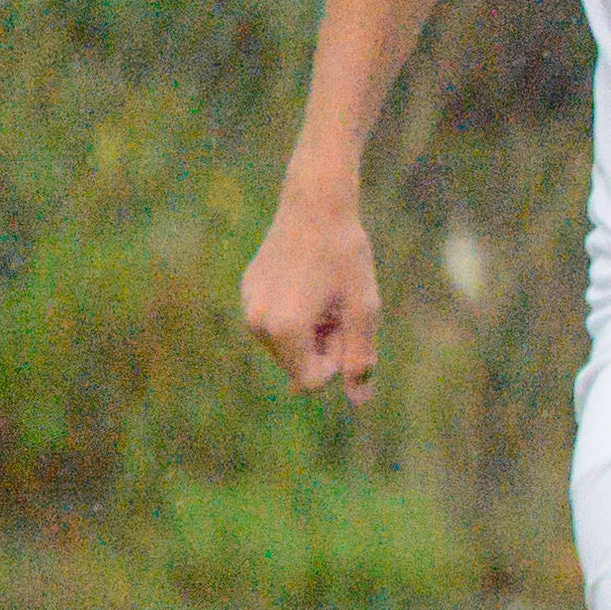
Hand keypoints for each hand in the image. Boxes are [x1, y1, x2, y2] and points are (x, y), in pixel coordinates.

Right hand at [241, 203, 384, 398]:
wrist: (314, 207)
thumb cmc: (346, 257)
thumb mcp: (363, 310)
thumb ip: (361, 357)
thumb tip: (360, 402)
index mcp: (284, 330)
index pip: (312, 381)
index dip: (338, 363)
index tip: (348, 329)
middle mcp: (256, 323)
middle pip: (298, 365)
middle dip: (324, 348)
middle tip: (339, 307)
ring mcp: (247, 307)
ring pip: (287, 346)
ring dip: (311, 332)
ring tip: (325, 294)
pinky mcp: (247, 292)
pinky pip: (276, 323)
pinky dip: (296, 316)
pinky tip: (309, 283)